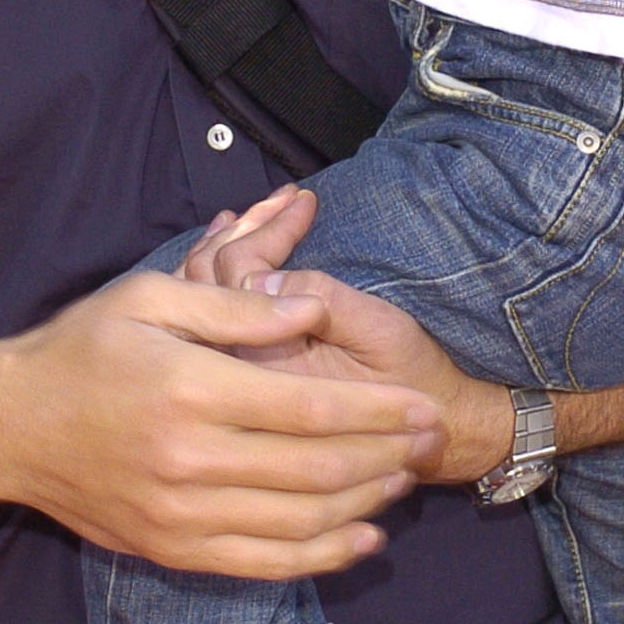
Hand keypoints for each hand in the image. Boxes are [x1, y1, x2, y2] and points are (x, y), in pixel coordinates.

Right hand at [0, 270, 444, 577]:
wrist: (7, 428)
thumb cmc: (80, 350)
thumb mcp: (148, 297)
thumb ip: (234, 307)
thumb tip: (309, 311)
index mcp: (191, 390)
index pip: (312, 409)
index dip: (379, 412)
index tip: (421, 406)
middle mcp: (190, 460)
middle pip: (317, 469)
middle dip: (386, 456)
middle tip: (429, 441)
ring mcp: (181, 514)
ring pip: (299, 522)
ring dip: (363, 505)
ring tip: (402, 480)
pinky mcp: (172, 549)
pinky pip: (263, 563)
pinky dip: (321, 557)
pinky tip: (361, 540)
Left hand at [177, 193, 510, 483]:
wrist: (421, 426)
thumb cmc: (408, 378)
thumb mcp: (378, 334)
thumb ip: (323, 303)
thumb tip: (260, 275)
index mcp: (263, 362)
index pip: (235, 275)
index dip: (271, 230)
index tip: (308, 202)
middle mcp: (235, 364)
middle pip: (207, 276)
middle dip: (251, 225)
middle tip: (290, 196)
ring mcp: (234, 364)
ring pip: (202, 289)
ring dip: (233, 238)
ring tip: (267, 206)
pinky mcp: (244, 361)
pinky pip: (210, 308)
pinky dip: (222, 263)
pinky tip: (235, 233)